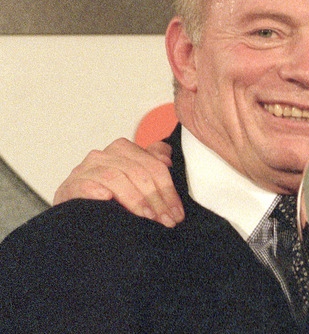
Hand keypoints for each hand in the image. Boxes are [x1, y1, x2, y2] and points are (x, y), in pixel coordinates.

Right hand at [53, 138, 182, 227]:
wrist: (77, 215)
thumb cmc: (110, 197)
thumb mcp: (135, 179)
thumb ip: (152, 163)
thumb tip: (167, 159)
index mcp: (122, 150)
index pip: (153, 165)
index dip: (168, 190)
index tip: (177, 213)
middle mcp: (103, 156)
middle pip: (137, 172)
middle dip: (156, 198)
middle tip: (167, 220)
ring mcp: (84, 170)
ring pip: (116, 177)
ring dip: (135, 199)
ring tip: (148, 217)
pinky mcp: (70, 186)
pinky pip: (86, 185)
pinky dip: (98, 191)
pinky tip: (107, 200)